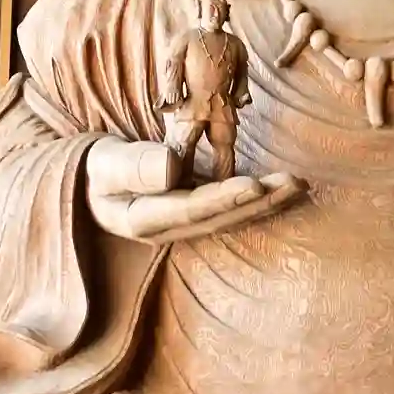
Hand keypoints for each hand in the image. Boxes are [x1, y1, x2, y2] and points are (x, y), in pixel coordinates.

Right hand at [86, 139, 305, 244]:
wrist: (92, 184)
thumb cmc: (96, 171)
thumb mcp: (103, 165)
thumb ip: (133, 166)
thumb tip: (171, 168)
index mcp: (144, 220)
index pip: (191, 210)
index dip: (224, 199)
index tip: (254, 185)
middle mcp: (172, 229)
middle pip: (222, 218)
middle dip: (261, 202)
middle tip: (295, 183)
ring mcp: (187, 223)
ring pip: (233, 216)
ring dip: (269, 202)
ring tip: (300, 185)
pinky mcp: (198, 211)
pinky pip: (233, 208)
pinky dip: (260, 198)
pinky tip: (286, 189)